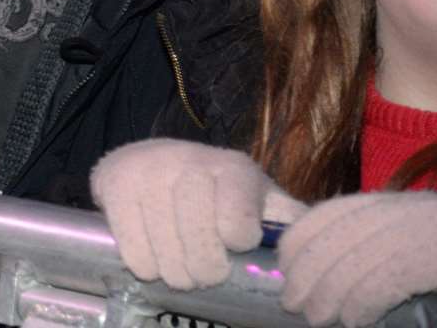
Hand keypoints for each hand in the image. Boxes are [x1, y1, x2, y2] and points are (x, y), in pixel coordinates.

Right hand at [91, 138, 305, 289]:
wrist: (152, 161)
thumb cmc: (217, 192)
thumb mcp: (258, 198)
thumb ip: (290, 222)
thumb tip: (321, 248)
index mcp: (233, 168)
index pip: (237, 222)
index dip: (236, 244)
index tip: (234, 246)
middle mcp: (188, 160)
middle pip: (199, 239)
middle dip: (204, 270)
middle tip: (205, 276)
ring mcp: (148, 170)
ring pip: (164, 246)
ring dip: (174, 273)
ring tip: (179, 274)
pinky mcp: (115, 181)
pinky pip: (132, 243)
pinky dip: (144, 265)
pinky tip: (153, 262)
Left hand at [278, 191, 436, 326]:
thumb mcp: (413, 242)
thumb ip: (374, 247)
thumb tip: (323, 273)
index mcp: (390, 205)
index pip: (325, 215)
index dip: (297, 245)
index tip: (286, 272)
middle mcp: (401, 211)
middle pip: (332, 239)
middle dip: (306, 275)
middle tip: (295, 306)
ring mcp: (421, 230)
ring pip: (353, 262)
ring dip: (330, 296)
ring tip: (320, 319)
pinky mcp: (436, 255)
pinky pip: (385, 279)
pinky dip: (363, 303)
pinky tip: (357, 320)